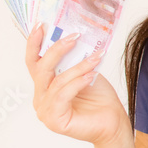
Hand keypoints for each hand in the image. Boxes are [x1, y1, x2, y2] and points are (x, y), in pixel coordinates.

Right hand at [25, 24, 129, 147]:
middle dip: (57, 49)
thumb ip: (74, 60)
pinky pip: (63, 95)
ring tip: (95, 57)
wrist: (113, 123)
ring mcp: (45, 111)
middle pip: (41, 69)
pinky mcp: (55, 120)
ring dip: (78, 66)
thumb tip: (73, 36)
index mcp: (44, 86)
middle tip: (75, 36)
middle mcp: (41, 98)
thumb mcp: (85, 72)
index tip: (41, 25)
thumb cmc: (99, 99)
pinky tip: (91, 76)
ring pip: (57, 81)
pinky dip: (78, 82)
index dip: (34, 43)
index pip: (34, 62)